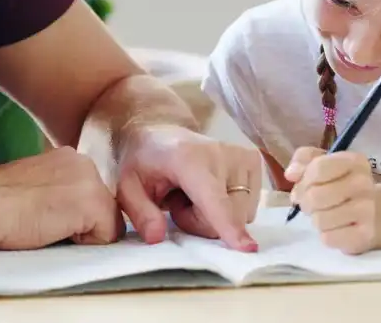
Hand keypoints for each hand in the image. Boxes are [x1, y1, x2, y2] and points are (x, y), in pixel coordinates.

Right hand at [0, 146, 122, 248]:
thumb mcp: (34, 186)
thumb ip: (56, 192)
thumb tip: (66, 214)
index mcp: (67, 157)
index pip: (89, 194)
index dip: (70, 215)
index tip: (43, 215)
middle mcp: (84, 162)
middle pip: (102, 207)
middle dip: (81, 222)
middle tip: (43, 221)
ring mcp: (91, 181)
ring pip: (106, 222)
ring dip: (82, 233)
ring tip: (46, 226)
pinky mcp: (93, 203)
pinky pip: (107, 237)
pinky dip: (84, 244)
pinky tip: (53, 231)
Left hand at [115, 125, 261, 251]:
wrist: (160, 132)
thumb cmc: (144, 162)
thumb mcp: (127, 187)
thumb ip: (140, 213)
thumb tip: (157, 237)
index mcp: (188, 159)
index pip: (212, 200)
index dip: (228, 226)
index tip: (248, 248)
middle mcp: (222, 153)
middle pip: (226, 217)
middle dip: (200, 223)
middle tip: (177, 203)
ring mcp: (242, 155)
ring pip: (240, 216)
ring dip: (214, 216)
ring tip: (192, 195)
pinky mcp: (254, 161)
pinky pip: (248, 208)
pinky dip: (228, 207)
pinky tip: (210, 190)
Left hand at [285, 147, 376, 254]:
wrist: (370, 211)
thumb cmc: (338, 182)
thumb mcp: (321, 161)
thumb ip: (302, 159)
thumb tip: (291, 174)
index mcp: (354, 161)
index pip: (318, 168)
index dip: (304, 180)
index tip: (303, 185)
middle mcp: (364, 184)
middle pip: (315, 196)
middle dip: (305, 202)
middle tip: (309, 204)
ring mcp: (367, 210)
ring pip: (320, 220)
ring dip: (315, 219)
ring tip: (323, 214)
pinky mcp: (365, 235)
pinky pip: (328, 238)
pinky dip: (325, 235)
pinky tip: (334, 228)